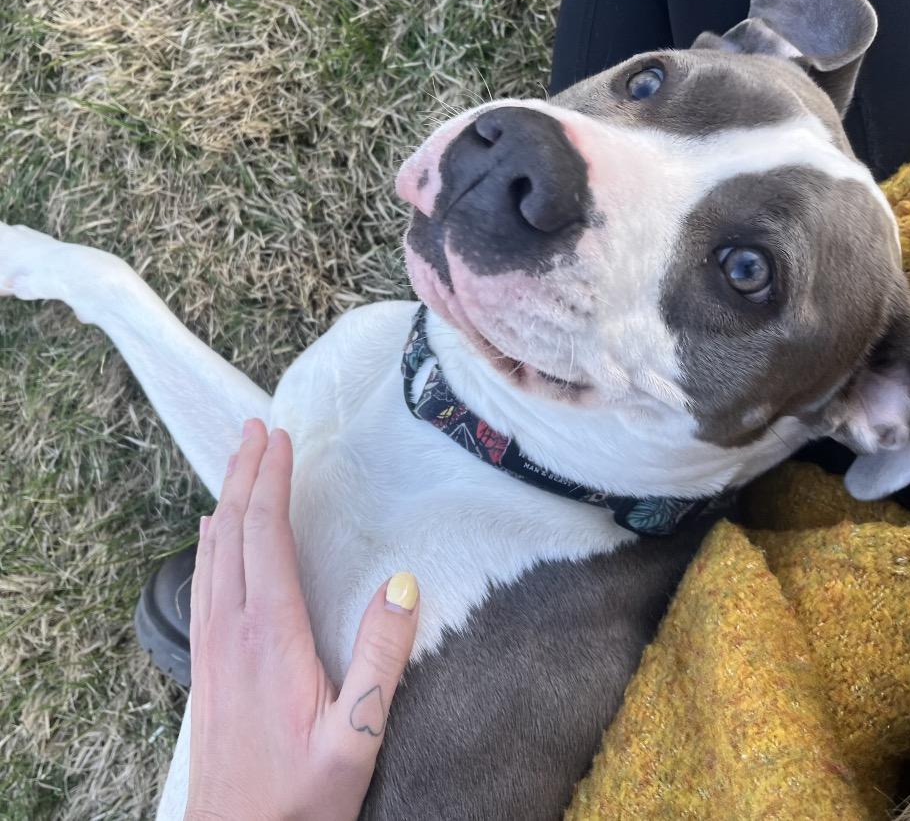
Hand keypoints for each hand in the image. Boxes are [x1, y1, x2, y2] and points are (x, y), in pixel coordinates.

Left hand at [186, 419, 419, 820]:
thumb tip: (401, 584)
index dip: (272, 481)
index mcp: (269, 636)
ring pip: (212, 553)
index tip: (280, 438)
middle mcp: (232, 631)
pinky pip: (203, 583)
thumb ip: (381, 658)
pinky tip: (210, 532)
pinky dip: (209, 543)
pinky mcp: (206, 667)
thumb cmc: (299, 798)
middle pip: (232, 531)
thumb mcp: (357, 736)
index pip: (265, 536)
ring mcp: (212, 649)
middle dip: (245, 474)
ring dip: (226, 500)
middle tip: (256, 429)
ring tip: (238, 461)